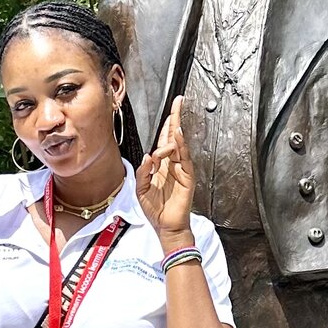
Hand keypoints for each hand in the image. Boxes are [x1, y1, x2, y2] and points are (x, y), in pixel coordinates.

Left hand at [137, 96, 194, 239]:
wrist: (166, 226)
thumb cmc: (155, 209)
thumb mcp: (141, 188)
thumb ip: (143, 171)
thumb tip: (148, 156)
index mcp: (161, 165)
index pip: (164, 140)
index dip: (167, 125)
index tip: (170, 111)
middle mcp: (172, 164)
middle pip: (174, 136)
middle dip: (176, 119)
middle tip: (179, 102)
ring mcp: (181, 169)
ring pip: (179, 144)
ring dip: (177, 129)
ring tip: (176, 114)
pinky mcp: (187, 177)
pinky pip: (185, 158)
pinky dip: (182, 146)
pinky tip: (179, 136)